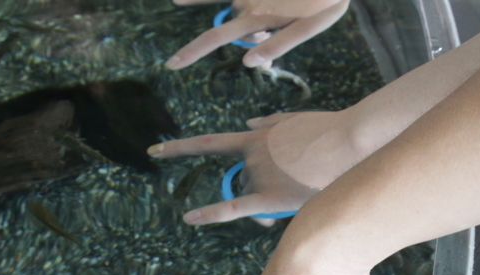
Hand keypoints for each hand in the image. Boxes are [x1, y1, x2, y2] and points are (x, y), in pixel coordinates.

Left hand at [150, 110, 360, 224]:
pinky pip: (234, 208)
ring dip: (267, 206)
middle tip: (285, 193)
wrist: (351, 142)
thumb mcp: (295, 119)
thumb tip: (246, 125)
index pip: (210, 144)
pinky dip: (210, 212)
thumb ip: (268, 123)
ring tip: (298, 198)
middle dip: (257, 191)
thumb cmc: (329, 132)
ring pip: (252, 198)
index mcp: (255, 137)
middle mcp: (250, 156)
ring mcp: (259, 176)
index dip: (180, 148)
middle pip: (242, 182)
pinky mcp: (271, 198)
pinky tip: (189, 218)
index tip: (155, 150)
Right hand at [166, 0, 350, 69]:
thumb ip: (278, 43)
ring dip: (253, 19)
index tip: (171, 64)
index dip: (191, 52)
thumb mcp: (309, 27)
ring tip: (283, 14)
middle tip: (278, 39)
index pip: (215, 38)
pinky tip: (178, 0)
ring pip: (240, 9)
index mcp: (257, 17)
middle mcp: (246, 0)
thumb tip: (247, 61)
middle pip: (235, 27)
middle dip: (250, 39)